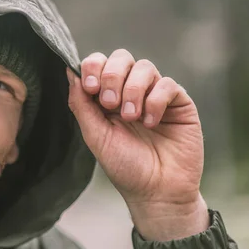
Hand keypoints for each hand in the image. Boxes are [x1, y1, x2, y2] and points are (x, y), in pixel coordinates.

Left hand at [66, 49, 208, 240]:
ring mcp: (155, 95)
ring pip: (144, 67)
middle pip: (121, 57)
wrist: (156, 191)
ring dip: (132, 90)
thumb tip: (70, 71)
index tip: (90, 88)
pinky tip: (151, 123)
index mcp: (106, 97)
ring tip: (131, 117)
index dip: (93, 67)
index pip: (99, 64)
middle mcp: (130, 91)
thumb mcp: (95, 135)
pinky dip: (155, 101)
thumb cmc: (124, 166)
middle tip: (109, 104)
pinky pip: (167, 84)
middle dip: (112, 76)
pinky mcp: (178, 103)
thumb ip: (81, 104)